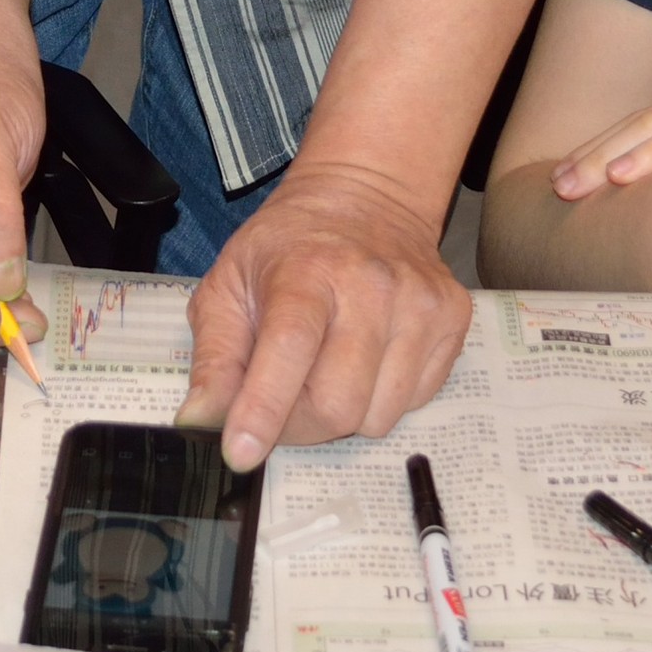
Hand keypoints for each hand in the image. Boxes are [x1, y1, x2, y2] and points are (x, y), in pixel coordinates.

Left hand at [179, 162, 467, 468]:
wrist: (367, 198)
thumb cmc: (288, 248)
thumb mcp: (229, 284)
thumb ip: (214, 356)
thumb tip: (199, 419)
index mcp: (307, 269)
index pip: (289, 348)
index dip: (263, 408)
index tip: (241, 453)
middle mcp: (372, 284)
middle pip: (338, 403)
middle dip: (299, 426)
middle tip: (281, 408)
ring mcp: (420, 302)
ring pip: (380, 415)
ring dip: (343, 416)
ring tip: (327, 373)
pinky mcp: (453, 319)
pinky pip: (416, 402)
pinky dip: (383, 399)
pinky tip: (367, 361)